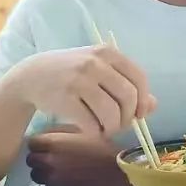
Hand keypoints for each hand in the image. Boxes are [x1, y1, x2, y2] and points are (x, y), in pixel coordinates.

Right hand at [3, 44, 155, 135]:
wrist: (32, 75)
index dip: (144, 99)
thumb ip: (126, 83)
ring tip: (106, 129)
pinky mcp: (65, 99)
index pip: (139, 78)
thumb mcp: (100, 70)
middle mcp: (95, 63)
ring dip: (112, 127)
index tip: (141, 114)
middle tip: (120, 124)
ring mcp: (79, 80)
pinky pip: (91, 124)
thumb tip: (153, 106)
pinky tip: (91, 130)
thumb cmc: (73, 74)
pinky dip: (95, 132)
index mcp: (108, 53)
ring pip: (111, 113)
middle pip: (128, 97)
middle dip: (128, 117)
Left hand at [26, 127, 134, 185]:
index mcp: (52, 143)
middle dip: (40, 157)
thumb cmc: (102, 148)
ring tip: (60, 168)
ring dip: (44, 170)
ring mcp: (50, 178)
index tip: (50, 143)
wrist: (116, 170)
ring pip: (36, 174)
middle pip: (31, 159)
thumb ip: (60, 133)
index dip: (41, 142)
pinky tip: (67, 178)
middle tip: (55, 156)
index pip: (32, 142)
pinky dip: (53, 182)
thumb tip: (47, 135)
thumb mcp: (81, 132)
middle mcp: (46, 161)